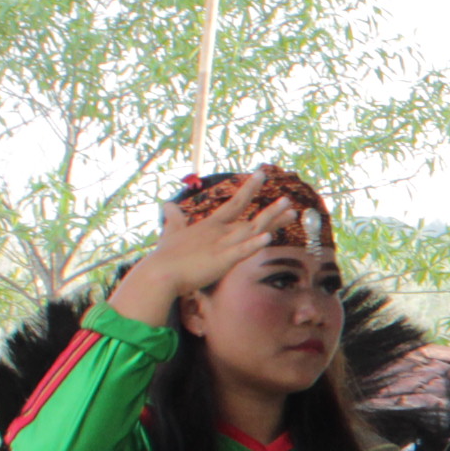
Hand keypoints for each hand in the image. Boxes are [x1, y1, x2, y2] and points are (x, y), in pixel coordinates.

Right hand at [142, 173, 287, 301]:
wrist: (158, 275)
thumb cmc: (165, 257)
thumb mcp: (171, 233)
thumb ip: (174, 219)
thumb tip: (168, 204)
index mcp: (210, 226)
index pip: (234, 204)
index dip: (248, 189)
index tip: (261, 175)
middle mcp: (219, 232)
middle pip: (251, 219)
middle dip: (271, 211)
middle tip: (289, 201)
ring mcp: (221, 246)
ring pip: (252, 231)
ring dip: (272, 221)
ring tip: (291, 211)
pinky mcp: (221, 261)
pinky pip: (241, 252)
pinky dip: (254, 245)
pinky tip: (269, 238)